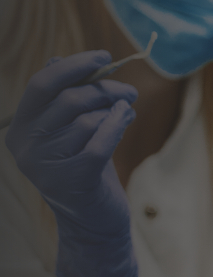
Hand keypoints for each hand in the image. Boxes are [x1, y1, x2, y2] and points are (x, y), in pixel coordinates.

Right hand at [5, 52, 138, 276]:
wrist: (92, 220)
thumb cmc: (84, 166)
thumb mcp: (69, 129)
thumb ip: (63, 97)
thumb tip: (59, 60)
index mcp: (20, 129)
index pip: (41, 84)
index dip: (74, 66)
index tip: (103, 56)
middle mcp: (26, 147)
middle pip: (70, 99)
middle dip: (106, 89)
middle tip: (128, 92)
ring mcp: (46, 167)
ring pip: (88, 119)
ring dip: (115, 110)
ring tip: (126, 113)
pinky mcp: (73, 180)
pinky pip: (100, 141)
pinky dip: (118, 124)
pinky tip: (127, 118)